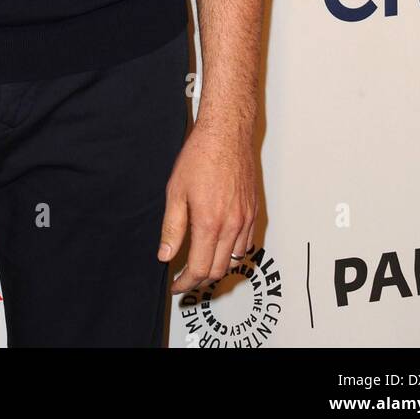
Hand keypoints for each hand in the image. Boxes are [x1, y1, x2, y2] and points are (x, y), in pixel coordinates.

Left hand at [158, 119, 257, 292]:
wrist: (226, 134)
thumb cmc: (200, 156)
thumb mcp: (175, 191)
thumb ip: (172, 227)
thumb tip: (165, 254)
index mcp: (210, 223)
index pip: (199, 269)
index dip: (185, 283)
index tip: (176, 285)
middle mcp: (232, 225)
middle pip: (218, 271)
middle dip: (200, 281)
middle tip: (184, 278)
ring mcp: (246, 220)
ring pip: (234, 261)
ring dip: (217, 269)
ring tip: (200, 265)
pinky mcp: (254, 212)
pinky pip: (247, 244)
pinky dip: (233, 254)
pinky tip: (220, 247)